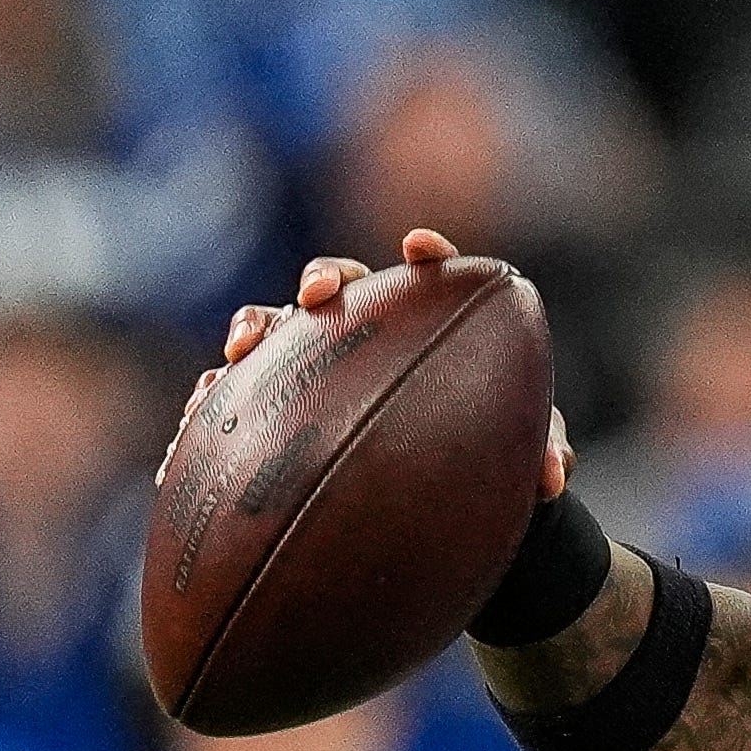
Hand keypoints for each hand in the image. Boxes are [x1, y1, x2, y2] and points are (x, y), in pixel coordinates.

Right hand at [163, 229, 571, 499]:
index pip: (430, 276)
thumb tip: (553, 479)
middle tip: (322, 293)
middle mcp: (368, 332)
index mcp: (431, 325)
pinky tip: (197, 422)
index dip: (426, 255)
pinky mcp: (274, 408)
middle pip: (340, 284)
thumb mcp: (523, 458)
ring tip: (242, 348)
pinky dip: (214, 404)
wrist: (442, 502)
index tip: (421, 248)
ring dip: (256, 327)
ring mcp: (315, 365)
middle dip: (326, 277)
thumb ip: (544, 453)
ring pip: (277, 329)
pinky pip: (235, 399)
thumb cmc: (491, 460)